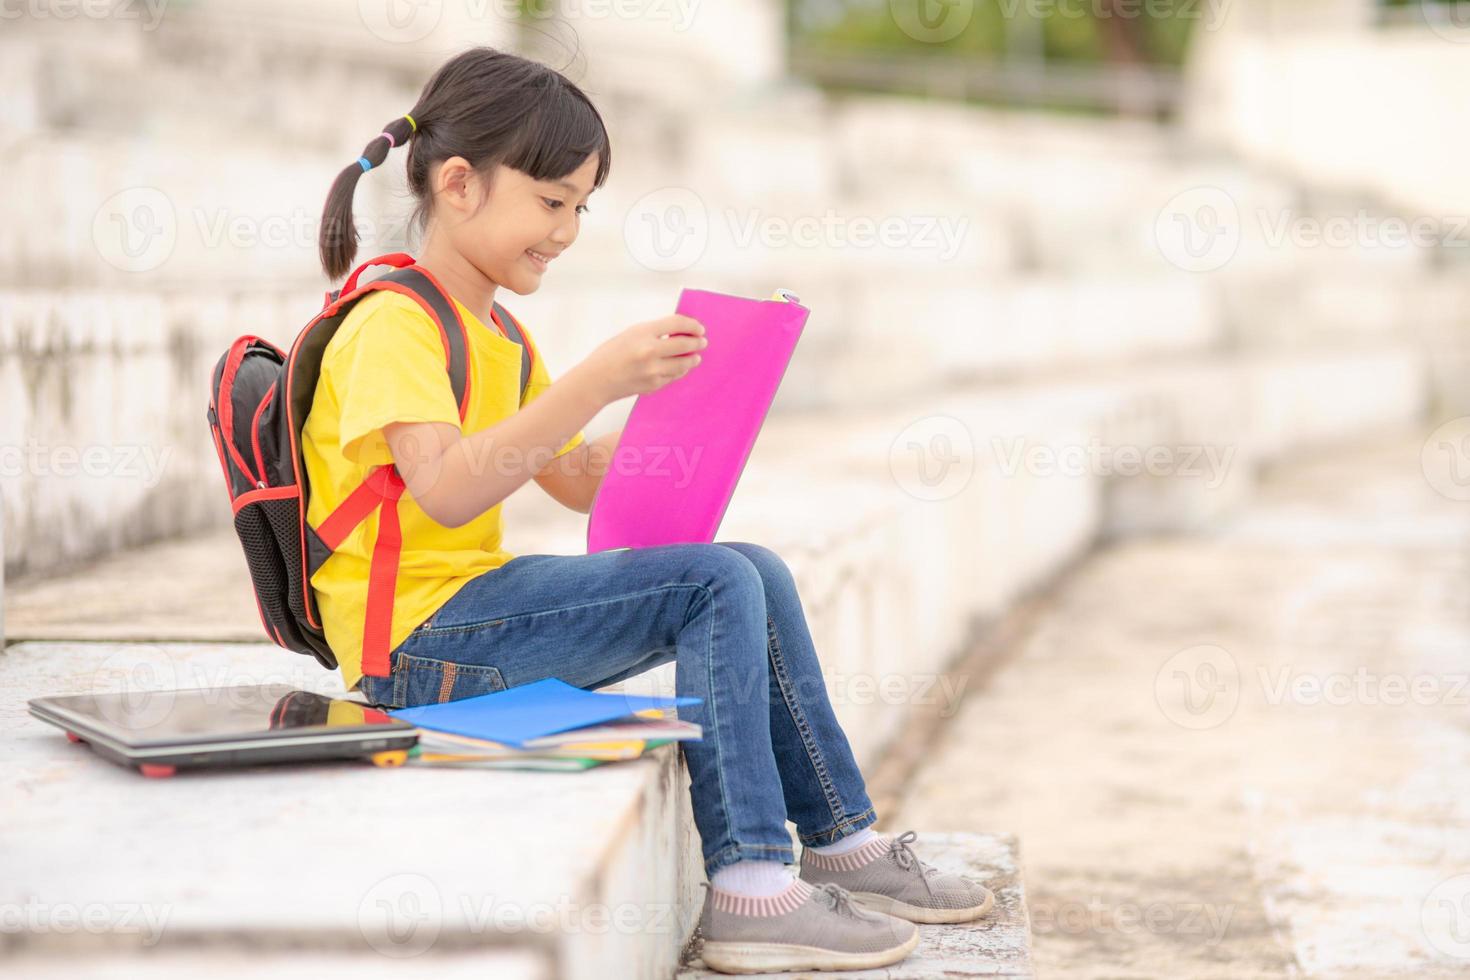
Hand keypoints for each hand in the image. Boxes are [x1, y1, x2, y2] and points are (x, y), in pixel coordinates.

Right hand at [579, 315, 706, 403]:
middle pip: (685, 344)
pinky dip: (680, 371)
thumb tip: (678, 331)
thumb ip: (654, 332)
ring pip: (684, 363)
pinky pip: (674, 376)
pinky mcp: (654, 385)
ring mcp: (653, 370)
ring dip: (692, 359)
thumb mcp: (630, 334)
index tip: (698, 328)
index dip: (692, 325)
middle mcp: (650, 351)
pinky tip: (681, 367)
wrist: (596, 381)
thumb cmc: (609, 355)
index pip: (677, 324)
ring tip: (695, 356)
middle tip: (702, 342)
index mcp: (643, 333)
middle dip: (697, 342)